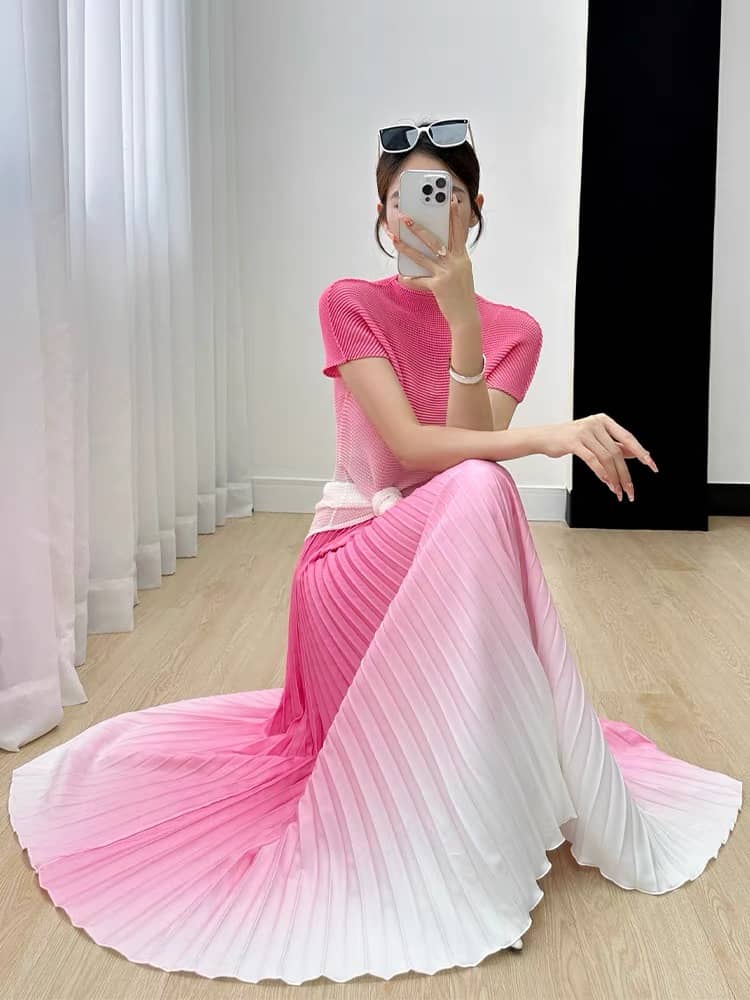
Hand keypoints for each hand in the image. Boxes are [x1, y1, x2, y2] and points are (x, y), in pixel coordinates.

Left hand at [388, 195, 478, 330]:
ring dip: (407, 245)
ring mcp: (447, 274)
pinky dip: (410, 279)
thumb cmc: (462, 294)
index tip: (452, 201)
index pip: (458, 232)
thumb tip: (438, 249)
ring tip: (395, 236)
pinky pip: (420, 280)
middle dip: (419, 227)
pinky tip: (401, 276)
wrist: (466, 316)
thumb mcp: (462, 272)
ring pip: (423, 256)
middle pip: (436, 240)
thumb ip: (453, 259)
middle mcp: (456, 263)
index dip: (455, 216)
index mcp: (463, 257)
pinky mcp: (438, 286)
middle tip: (406, 216)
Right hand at [542, 413, 658, 501]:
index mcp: (604, 420)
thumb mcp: (595, 438)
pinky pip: (592, 460)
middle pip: (617, 452)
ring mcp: (584, 432)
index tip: (651, 464)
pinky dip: (601, 473)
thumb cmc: (570, 438)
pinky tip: (606, 482)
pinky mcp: (573, 442)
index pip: (627, 437)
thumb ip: (613, 444)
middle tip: (629, 489)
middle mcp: (596, 423)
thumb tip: (635, 453)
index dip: (640, 452)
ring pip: (606, 458)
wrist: (546, 437)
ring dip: (614, 478)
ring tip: (617, 490)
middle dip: (625, 474)